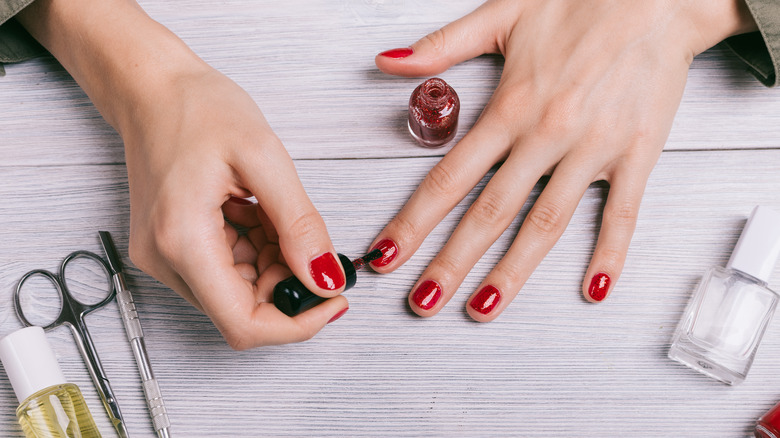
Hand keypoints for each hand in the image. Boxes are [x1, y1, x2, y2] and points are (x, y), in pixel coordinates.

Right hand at [18, 0, 348, 347]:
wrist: (152, 89)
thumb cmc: (197, 108)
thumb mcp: (264, 157)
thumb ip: (299, 224)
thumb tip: (326, 279)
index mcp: (183, 241)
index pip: (244, 325)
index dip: (297, 324)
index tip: (333, 300)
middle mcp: (165, 261)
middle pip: (243, 310)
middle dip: (287, 283)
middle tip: (307, 238)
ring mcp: (163, 258)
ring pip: (237, 292)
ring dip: (272, 265)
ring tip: (274, 211)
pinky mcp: (170, 249)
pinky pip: (224, 272)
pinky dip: (255, 252)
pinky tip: (256, 213)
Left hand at [370, 0, 756, 319]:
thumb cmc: (582, 2)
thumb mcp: (503, 13)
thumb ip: (443, 45)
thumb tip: (388, 61)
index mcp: (510, 106)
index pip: (449, 178)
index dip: (413, 222)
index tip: (387, 254)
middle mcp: (546, 134)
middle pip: (489, 213)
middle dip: (450, 263)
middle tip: (421, 301)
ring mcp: (592, 149)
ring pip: (546, 223)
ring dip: (513, 272)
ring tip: (484, 306)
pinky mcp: (635, 155)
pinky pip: (621, 213)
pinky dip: (608, 252)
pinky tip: (594, 287)